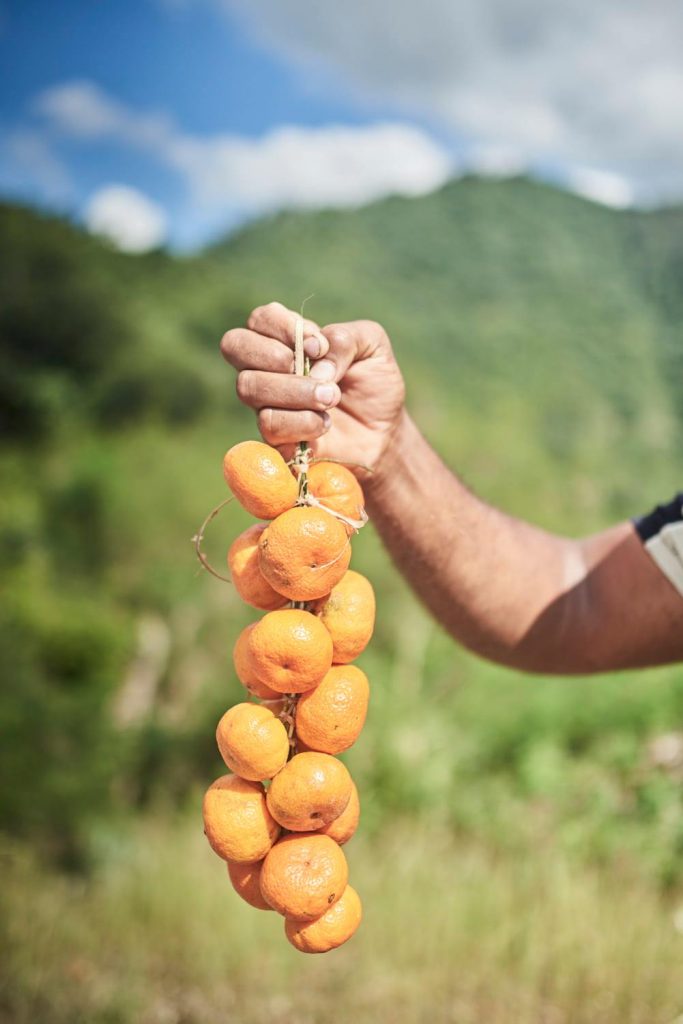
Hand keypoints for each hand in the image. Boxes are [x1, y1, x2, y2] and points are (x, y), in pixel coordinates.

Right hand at [220, 301, 405, 474]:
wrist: (383, 432)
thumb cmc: (373, 384)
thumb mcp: (372, 346)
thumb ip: (345, 338)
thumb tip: (316, 362)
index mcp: (286, 338)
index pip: (260, 319)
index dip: (284, 327)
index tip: (320, 346)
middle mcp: (266, 367)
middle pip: (235, 345)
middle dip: (274, 355)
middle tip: (313, 369)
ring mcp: (265, 403)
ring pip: (249, 386)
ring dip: (294, 391)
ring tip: (330, 398)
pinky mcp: (272, 437)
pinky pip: (269, 424)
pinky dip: (301, 422)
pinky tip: (324, 423)